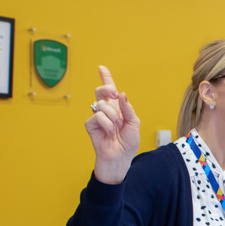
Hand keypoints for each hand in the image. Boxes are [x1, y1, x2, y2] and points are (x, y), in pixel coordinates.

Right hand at [85, 66, 139, 183]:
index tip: (101, 68)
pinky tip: (109, 132)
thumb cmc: (128, 142)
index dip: (106, 78)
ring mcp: (97, 117)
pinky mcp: (90, 125)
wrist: (121, 157)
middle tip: (115, 94)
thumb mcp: (134, 123)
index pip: (110, 91)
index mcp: (117, 108)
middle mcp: (106, 110)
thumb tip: (122, 94)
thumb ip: (128, 108)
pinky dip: (107, 124)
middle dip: (107, 88)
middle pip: (101, 91)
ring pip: (101, 104)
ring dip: (113, 116)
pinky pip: (97, 116)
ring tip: (116, 127)